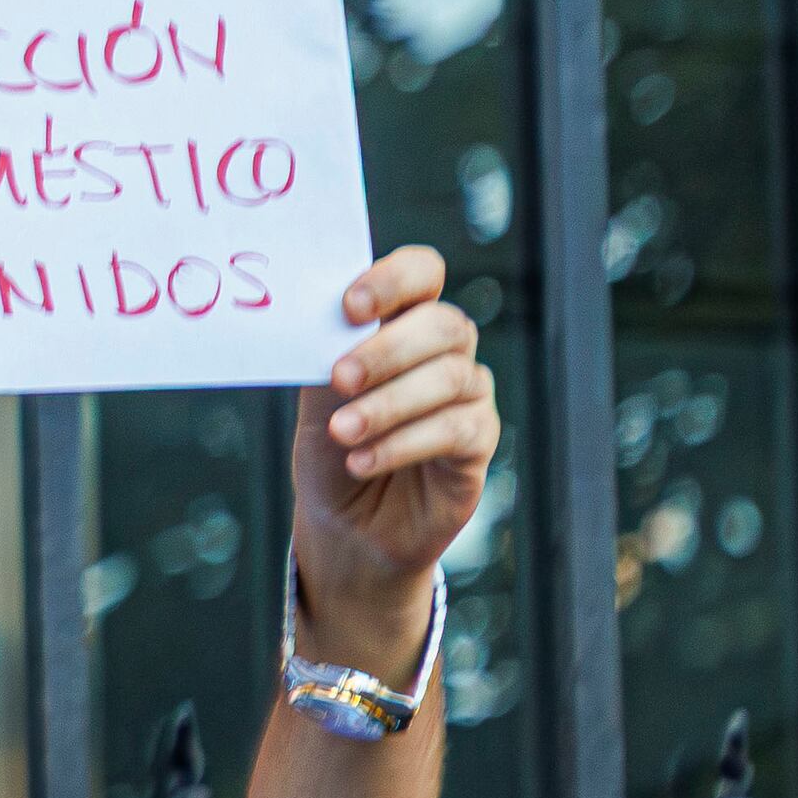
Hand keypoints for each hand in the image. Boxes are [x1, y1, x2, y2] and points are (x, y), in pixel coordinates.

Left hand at [287, 244, 498, 671]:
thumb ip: (327, 359)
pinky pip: (455, 430)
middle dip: (387, 350)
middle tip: (339, 378)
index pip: (421, 273)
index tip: (350, 306)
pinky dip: (403, 444)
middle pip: (443, 324)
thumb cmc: (333, 447)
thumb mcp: (318, 402)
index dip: (394, 279)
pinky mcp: (479, 442)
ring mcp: (468, 394)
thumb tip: (323, 322)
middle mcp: (445, 350)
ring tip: (341, 432)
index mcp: (403, 322)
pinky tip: (362, 461)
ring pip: (451, 378)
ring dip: (388, 404)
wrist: (347, 524)